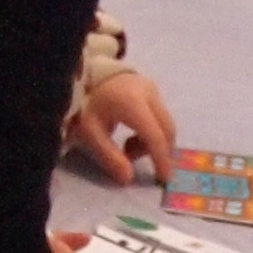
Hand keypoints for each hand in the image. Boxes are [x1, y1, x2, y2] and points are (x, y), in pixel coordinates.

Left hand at [66, 66, 177, 183]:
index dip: (161, 160)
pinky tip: (132, 135)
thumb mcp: (90, 133)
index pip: (155, 136)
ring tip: (127, 148)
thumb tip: (128, 178)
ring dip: (153, 143)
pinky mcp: (153, 89)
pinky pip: (161, 116)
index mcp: (133, 103)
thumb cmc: (86, 103)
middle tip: (139, 164)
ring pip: (166, 124)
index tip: (163, 179)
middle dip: (159, 152)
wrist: (85, 73)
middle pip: (167, 130)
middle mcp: (149, 94)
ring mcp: (153, 89)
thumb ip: (110, 156)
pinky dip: (152, 132)